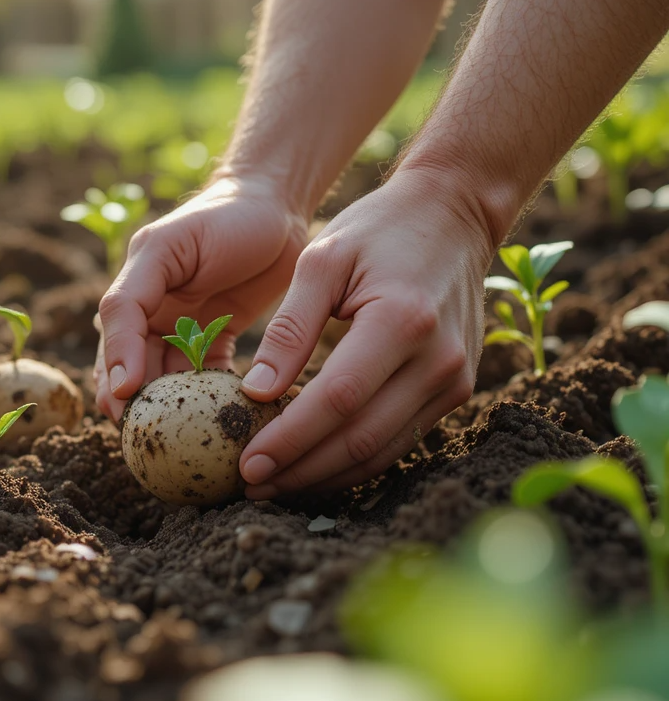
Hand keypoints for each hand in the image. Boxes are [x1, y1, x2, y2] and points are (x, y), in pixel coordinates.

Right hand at [95, 176, 308, 418]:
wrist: (278, 203)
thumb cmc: (222, 216)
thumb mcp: (167, 247)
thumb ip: (133, 297)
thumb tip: (121, 364)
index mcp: (135, 289)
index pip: (115, 338)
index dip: (116, 371)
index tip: (124, 402)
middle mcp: (153, 313)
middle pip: (134, 368)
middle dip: (136, 402)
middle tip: (145, 434)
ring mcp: (184, 329)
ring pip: (167, 379)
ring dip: (171, 406)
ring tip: (179, 435)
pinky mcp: (216, 339)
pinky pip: (205, 379)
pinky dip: (207, 398)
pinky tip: (215, 416)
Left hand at [237, 165, 492, 498]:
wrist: (454, 215)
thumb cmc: (378, 229)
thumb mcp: (322, 260)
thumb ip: (289, 328)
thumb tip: (255, 393)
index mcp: (402, 321)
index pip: (337, 400)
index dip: (289, 439)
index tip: (245, 463)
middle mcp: (437, 360)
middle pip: (360, 439)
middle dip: (300, 470)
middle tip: (248, 486)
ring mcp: (453, 380)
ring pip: (381, 452)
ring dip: (324, 477)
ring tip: (272, 485)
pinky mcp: (456, 391)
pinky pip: (398, 440)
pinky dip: (353, 461)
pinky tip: (312, 466)